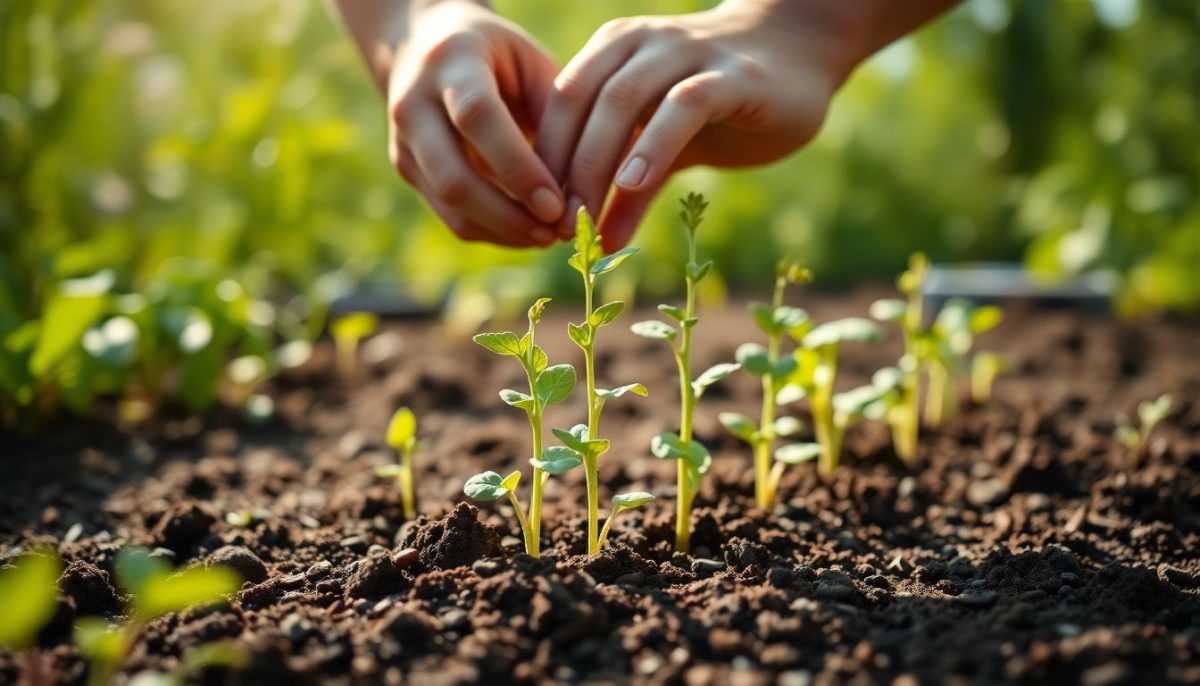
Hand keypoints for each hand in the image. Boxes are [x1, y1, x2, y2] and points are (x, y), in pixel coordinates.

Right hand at [386, 1, 563, 246]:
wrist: (422, 46)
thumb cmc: (497, 55)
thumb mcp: (530, 62)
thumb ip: (553, 113)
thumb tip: (576, 185)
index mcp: (450, 61)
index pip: (478, 118)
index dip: (518, 167)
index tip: (557, 205)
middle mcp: (414, 104)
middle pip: (453, 177)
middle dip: (509, 216)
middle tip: (557, 232)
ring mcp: (404, 142)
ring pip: (451, 206)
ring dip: (504, 231)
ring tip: (548, 236)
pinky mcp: (407, 171)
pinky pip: (451, 216)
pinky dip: (493, 232)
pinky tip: (527, 232)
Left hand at [537, 1, 853, 251]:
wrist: (801, 54)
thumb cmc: (726, 103)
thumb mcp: (669, 146)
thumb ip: (635, 188)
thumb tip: (603, 244)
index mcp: (615, 51)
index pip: (561, 103)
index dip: (541, 160)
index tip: (537, 216)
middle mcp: (642, 44)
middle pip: (582, 104)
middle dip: (562, 170)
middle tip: (556, 228)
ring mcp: (687, 53)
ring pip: (622, 102)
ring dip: (596, 164)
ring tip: (583, 219)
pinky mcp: (732, 76)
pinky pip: (682, 105)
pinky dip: (653, 146)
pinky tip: (634, 184)